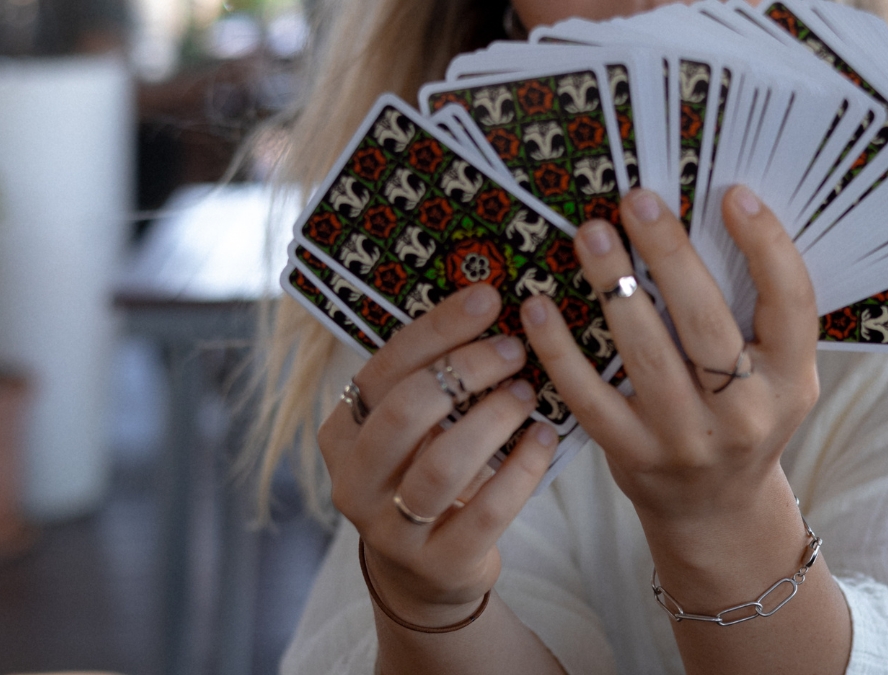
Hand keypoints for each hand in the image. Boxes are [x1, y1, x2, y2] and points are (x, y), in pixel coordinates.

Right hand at [317, 285, 558, 626]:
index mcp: (343, 433)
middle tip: (513, 348)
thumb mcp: (413, 432)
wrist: (425, 572)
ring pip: (442, 464)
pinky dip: (521, 470)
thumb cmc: (424, 476)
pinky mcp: (437, 563)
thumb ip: (432, 382)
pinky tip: (544, 438)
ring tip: (526, 392)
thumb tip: (490, 305)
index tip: (487, 297)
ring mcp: (391, 529)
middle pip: (404, 411)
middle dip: (464, 370)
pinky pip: (484, 512)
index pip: (384, 368)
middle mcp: (354, 481)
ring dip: (493, 419)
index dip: (437, 328)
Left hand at [520, 186, 818, 541]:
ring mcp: (686, 439)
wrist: (716, 511)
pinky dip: (560, 350)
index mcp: (791, 379)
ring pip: (647, 355)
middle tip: (637, 201)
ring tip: (590, 234)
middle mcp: (746, 413)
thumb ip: (753, 313)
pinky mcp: (632, 455)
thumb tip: (705, 219)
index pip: (791, 303)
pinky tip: (540, 308)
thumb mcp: (777, 374)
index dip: (766, 245)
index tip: (732, 194)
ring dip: (612, 288)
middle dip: (669, 255)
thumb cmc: (743, 418)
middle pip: (707, 322)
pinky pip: (589, 396)